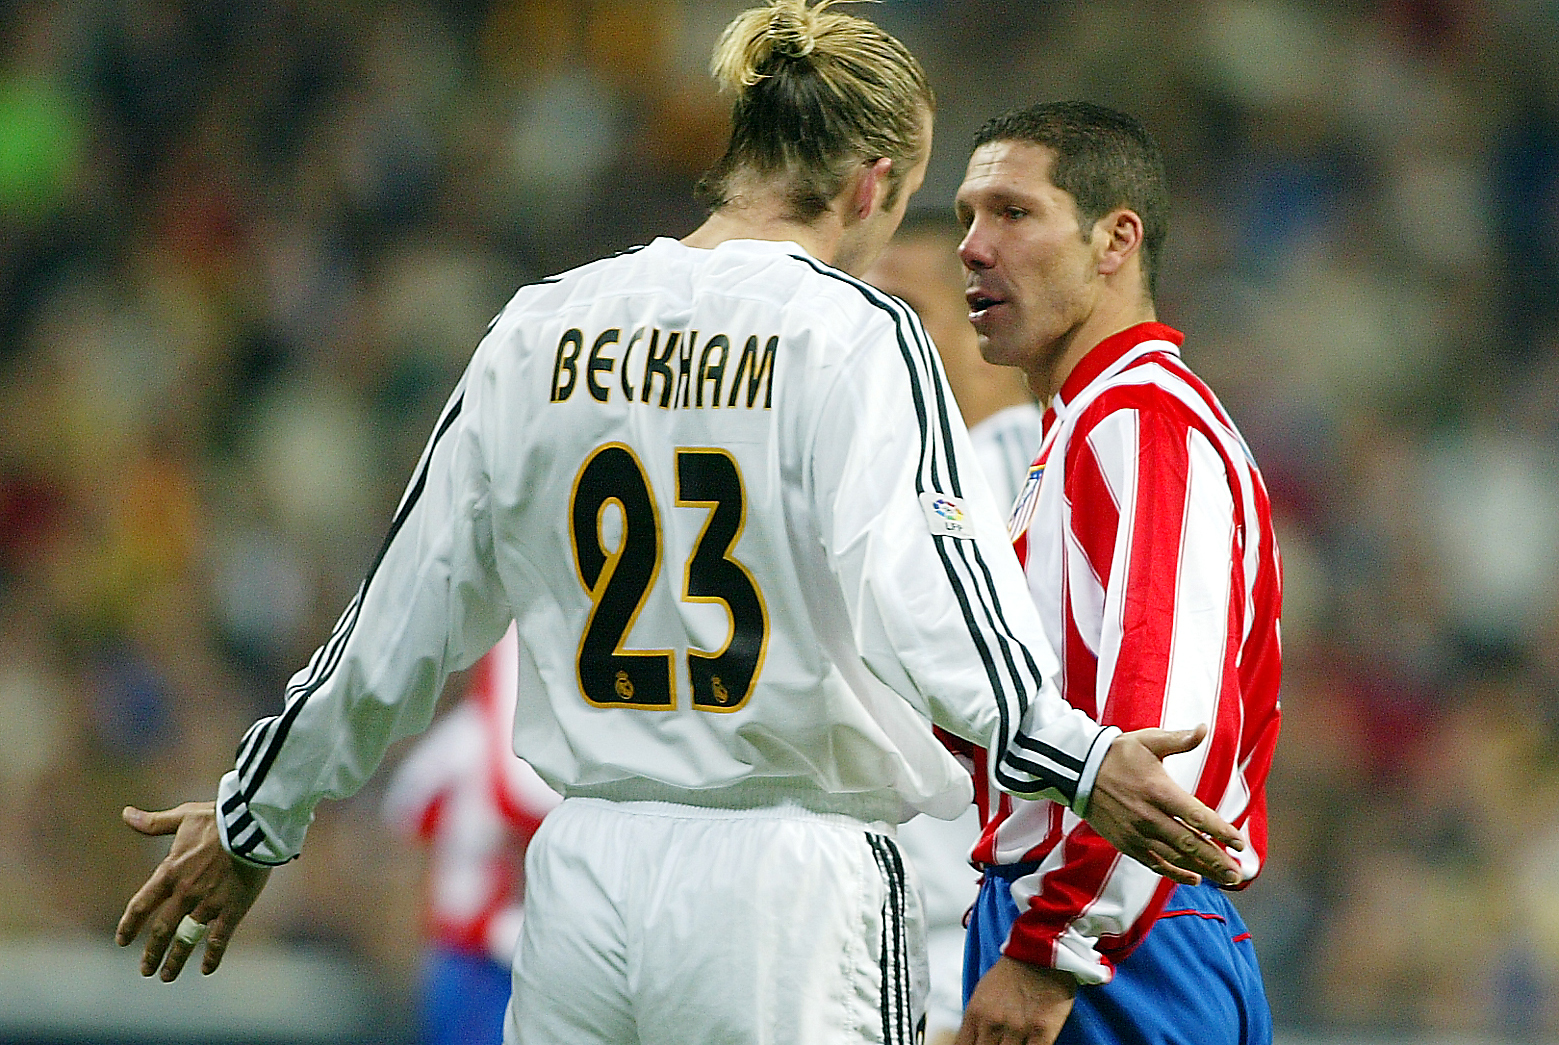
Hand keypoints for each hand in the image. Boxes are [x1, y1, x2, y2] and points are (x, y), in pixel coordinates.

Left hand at [115, 801, 270, 980]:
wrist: (253, 826)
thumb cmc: (218, 818)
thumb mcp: (183, 817)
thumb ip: (154, 823)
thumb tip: (125, 814)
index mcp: (170, 872)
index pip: (141, 905)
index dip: (129, 925)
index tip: (122, 940)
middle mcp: (185, 893)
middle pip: (162, 930)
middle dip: (152, 952)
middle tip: (146, 969)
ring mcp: (208, 903)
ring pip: (186, 939)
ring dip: (175, 960)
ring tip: (167, 976)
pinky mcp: (232, 908)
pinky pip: (219, 938)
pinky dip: (212, 956)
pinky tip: (207, 970)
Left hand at [956, 957, 1075, 1044]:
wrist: (1039, 952)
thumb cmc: (1012, 971)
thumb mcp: (982, 993)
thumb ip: (976, 1020)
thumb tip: (972, 1039)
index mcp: (976, 1015)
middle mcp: (993, 1024)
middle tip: (997, 1044)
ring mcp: (1017, 1030)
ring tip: (1012, 1044)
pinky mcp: (1042, 1032)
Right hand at [1084, 725, 1243, 886]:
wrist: (1078, 771)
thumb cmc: (1118, 754)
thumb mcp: (1148, 741)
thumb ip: (1178, 740)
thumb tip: (1203, 728)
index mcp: (1158, 790)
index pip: (1196, 816)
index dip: (1220, 831)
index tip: (1240, 843)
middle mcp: (1148, 816)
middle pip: (1189, 843)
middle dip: (1216, 859)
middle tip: (1238, 873)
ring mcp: (1136, 833)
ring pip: (1174, 857)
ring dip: (1202, 869)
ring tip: (1225, 879)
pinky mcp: (1126, 843)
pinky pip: (1154, 863)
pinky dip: (1175, 874)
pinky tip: (1195, 879)